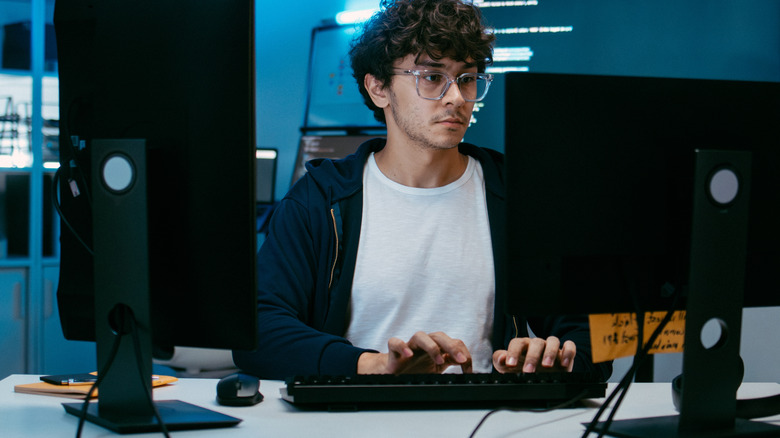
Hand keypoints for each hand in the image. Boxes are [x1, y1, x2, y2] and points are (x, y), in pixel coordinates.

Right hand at [357, 331, 471, 374]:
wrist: (394, 375)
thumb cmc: (416, 368)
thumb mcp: (437, 367)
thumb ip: (451, 361)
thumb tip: (467, 363)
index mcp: (436, 346)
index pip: (453, 342)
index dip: (463, 353)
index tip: (468, 369)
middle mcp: (424, 344)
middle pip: (439, 336)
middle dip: (452, 346)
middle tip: (461, 360)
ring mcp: (409, 346)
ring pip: (419, 336)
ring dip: (432, 346)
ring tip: (440, 360)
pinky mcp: (394, 352)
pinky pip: (394, 342)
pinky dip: (401, 346)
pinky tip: (408, 355)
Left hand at [493, 336, 575, 373]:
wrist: (541, 376)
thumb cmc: (522, 369)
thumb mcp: (507, 367)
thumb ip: (500, 360)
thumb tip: (501, 357)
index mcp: (523, 345)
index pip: (517, 343)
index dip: (513, 352)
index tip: (510, 364)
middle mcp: (537, 344)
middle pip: (536, 342)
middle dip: (532, 356)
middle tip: (528, 370)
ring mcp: (551, 348)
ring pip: (553, 341)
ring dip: (550, 352)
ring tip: (547, 366)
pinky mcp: (564, 354)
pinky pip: (570, 346)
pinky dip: (568, 353)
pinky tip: (564, 364)